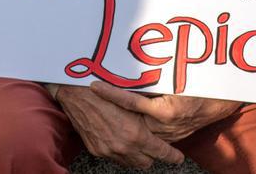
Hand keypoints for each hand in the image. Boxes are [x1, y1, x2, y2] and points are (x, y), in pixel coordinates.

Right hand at [56, 85, 184, 169]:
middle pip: (146, 163)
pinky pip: (114, 158)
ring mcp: (109, 151)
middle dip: (152, 156)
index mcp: (136, 134)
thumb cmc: (107, 92)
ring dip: (135, 155)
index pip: (161, 152)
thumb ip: (146, 119)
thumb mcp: (132, 104)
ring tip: (136, 143)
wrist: (77, 93)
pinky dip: (120, 152)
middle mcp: (123, 147)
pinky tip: (119, 139)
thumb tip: (159, 124)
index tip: (178, 157)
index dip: (172, 156)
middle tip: (154, 146)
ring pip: (130, 163)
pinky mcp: (97, 150)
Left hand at [91, 82, 241, 142]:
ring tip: (103, 108)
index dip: (111, 93)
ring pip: (138, 128)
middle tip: (94, 95)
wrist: (223, 99)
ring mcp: (169, 133)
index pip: (130, 102)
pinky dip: (138, 124)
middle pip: (130, 119)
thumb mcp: (178, 75)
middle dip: (112, 109)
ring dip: (123, 118)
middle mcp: (165, 125)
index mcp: (165, 111)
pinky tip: (125, 118)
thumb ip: (155, 74)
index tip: (94, 86)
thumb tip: (131, 65)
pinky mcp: (173, 136)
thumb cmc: (202, 82)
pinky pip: (150, 132)